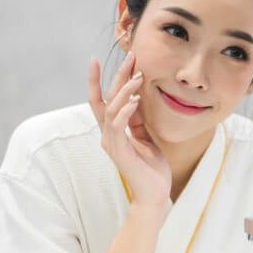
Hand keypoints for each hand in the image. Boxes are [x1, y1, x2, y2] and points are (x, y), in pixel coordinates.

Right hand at [88, 53, 170, 209]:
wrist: (154, 195)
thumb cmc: (151, 168)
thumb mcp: (146, 138)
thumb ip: (137, 121)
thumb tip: (136, 101)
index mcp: (112, 130)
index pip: (101, 100)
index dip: (98, 80)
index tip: (97, 58)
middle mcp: (107, 134)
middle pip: (105, 99)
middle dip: (117, 76)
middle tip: (130, 57)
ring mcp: (111, 143)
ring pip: (111, 110)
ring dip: (124, 91)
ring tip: (138, 76)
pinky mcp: (119, 152)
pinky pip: (118, 127)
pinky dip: (125, 112)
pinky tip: (135, 101)